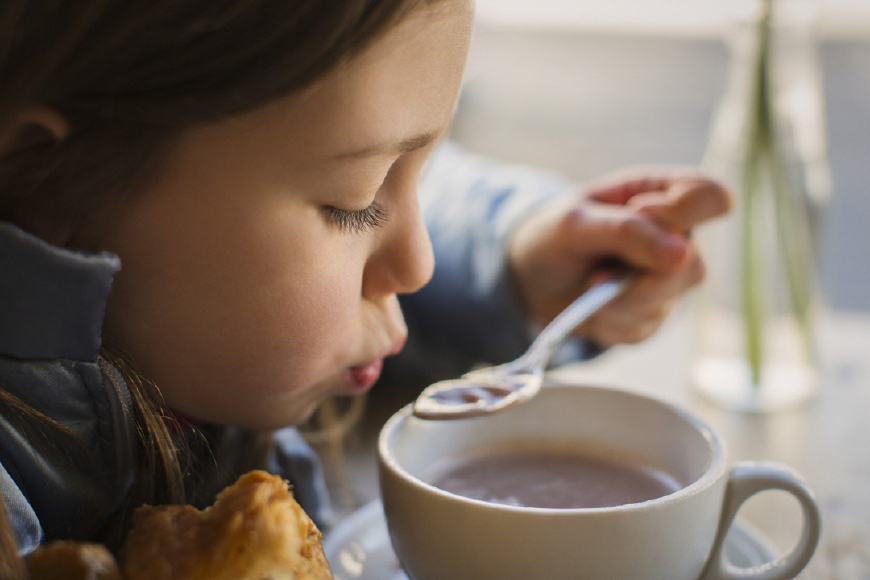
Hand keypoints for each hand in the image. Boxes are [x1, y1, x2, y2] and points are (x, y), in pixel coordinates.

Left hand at [507, 167, 731, 346]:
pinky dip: (609, 322)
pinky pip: (644, 329)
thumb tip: (682, 256)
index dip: (684, 212)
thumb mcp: (575, 222)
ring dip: (618, 302)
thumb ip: (626, 231)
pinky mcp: (651, 313)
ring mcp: (666, 278)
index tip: (641, 213)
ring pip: (669, 301)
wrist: (530, 277)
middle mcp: (674, 236)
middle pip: (694, 265)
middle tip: (597, 274)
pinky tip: (592, 307)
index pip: (712, 197)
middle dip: (639, 277)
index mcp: (661, 193)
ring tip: (589, 286)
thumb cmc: (553, 235)